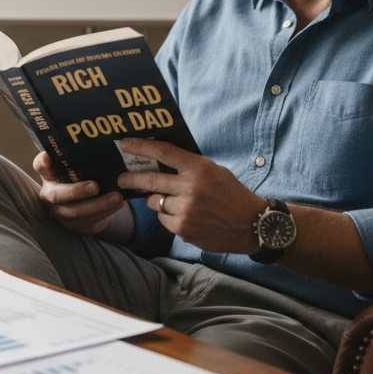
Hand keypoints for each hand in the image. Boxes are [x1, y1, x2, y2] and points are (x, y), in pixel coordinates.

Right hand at [32, 152, 130, 238]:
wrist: (90, 204)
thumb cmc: (85, 177)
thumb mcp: (81, 167)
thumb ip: (84, 159)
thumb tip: (107, 141)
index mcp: (50, 174)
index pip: (40, 166)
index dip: (43, 162)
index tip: (48, 157)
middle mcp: (50, 193)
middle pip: (57, 195)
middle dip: (76, 191)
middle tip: (95, 186)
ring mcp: (61, 211)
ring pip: (75, 211)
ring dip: (98, 205)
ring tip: (117, 197)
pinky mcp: (75, 225)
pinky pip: (89, 221)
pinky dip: (106, 212)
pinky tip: (118, 203)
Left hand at [116, 139, 264, 252]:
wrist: (251, 224)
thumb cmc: (232, 194)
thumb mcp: (215, 171)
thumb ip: (189, 166)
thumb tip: (160, 160)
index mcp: (199, 168)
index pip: (163, 152)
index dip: (141, 147)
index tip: (124, 144)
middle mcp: (190, 188)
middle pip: (150, 181)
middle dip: (131, 179)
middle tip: (121, 179)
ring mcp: (185, 210)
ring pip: (155, 202)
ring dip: (158, 201)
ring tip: (175, 201)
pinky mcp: (183, 229)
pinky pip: (163, 219)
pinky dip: (168, 216)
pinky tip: (185, 215)